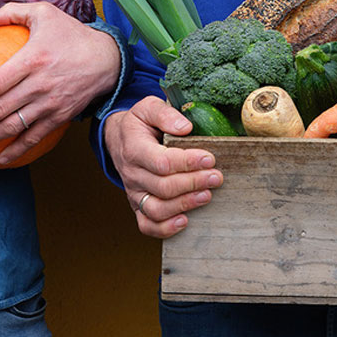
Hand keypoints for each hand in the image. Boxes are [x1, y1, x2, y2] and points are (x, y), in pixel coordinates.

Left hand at [0, 2, 121, 164]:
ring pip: (14, 126)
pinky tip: (1, 158)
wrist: (106, 59)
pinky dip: (17, 150)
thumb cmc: (71, 34)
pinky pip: (35, 137)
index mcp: (32, 60)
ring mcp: (50, 104)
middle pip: (0, 108)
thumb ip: (13, 12)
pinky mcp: (60, 116)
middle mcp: (39, 85)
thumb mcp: (44, 13)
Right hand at [104, 95, 223, 237]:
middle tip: (216, 177)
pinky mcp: (137, 205)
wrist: (119, 139)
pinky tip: (185, 221)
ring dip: (185, 204)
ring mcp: (134, 192)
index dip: (188, 162)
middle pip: (163, 187)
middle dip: (194, 183)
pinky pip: (147, 225)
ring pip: (156, 209)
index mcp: (134, 149)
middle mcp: (132, 174)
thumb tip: (186, 127)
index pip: (161, 162)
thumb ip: (165, 113)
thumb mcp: (148, 108)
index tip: (209, 158)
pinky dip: (165, 228)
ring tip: (207, 195)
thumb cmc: (139, 124)